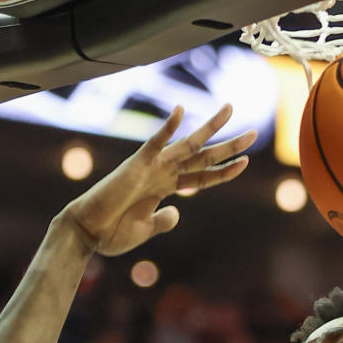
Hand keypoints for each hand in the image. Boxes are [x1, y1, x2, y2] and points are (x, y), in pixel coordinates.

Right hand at [60, 105, 256, 256]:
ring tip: (231, 109)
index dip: (224, 172)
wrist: (87, 232)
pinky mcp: (137, 165)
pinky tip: (181, 110)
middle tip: (255, 134)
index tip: (245, 163)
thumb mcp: (146, 230)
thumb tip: (176, 213)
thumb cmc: (112, 233)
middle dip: (230, 146)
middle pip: (203, 157)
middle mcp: (162, 174)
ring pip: (189, 145)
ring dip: (210, 128)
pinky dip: (168, 127)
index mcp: (165, 189)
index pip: (202, 177)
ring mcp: (152, 167)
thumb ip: (163, 221)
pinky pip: (155, 142)